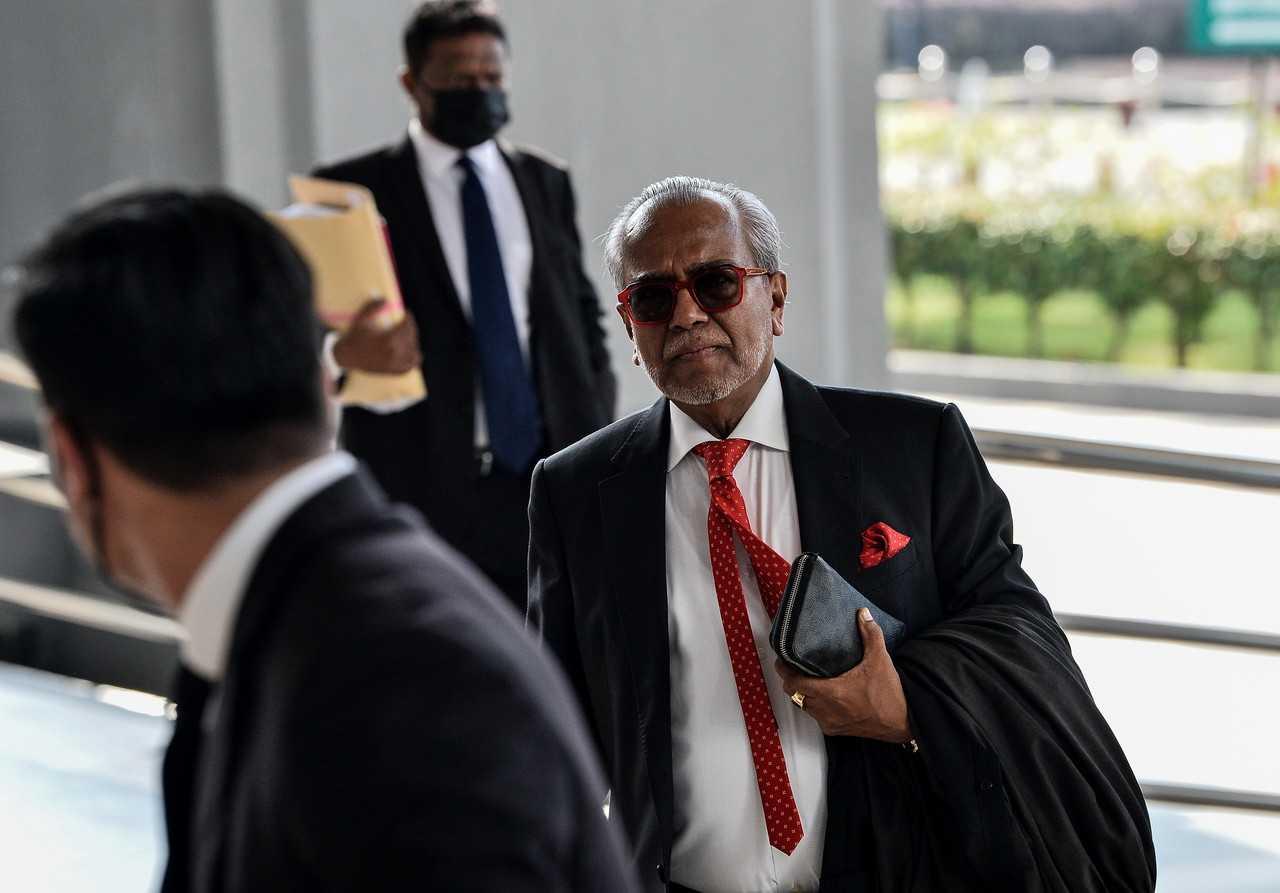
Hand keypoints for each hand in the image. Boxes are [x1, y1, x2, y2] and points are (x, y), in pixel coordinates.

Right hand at [332, 298, 420, 374]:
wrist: (346, 357)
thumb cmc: (354, 336)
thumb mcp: (361, 319)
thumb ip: (372, 307)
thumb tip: (384, 299)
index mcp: (388, 339)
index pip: (407, 327)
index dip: (409, 318)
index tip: (407, 314)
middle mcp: (394, 353)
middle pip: (411, 338)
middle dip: (410, 328)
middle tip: (406, 323)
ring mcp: (394, 364)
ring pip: (413, 352)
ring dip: (412, 343)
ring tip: (407, 336)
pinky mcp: (392, 371)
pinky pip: (408, 367)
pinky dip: (412, 360)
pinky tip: (411, 352)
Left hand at [774, 607, 911, 743]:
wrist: (904, 722)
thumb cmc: (890, 694)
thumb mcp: (880, 660)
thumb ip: (870, 634)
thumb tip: (863, 614)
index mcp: (830, 692)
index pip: (793, 682)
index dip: (784, 671)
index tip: (782, 660)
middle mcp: (825, 710)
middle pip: (794, 694)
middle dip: (791, 680)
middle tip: (793, 666)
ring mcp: (830, 722)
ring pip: (804, 707)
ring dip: (802, 694)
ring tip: (806, 678)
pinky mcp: (837, 730)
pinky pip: (817, 717)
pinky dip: (815, 706)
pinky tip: (823, 696)